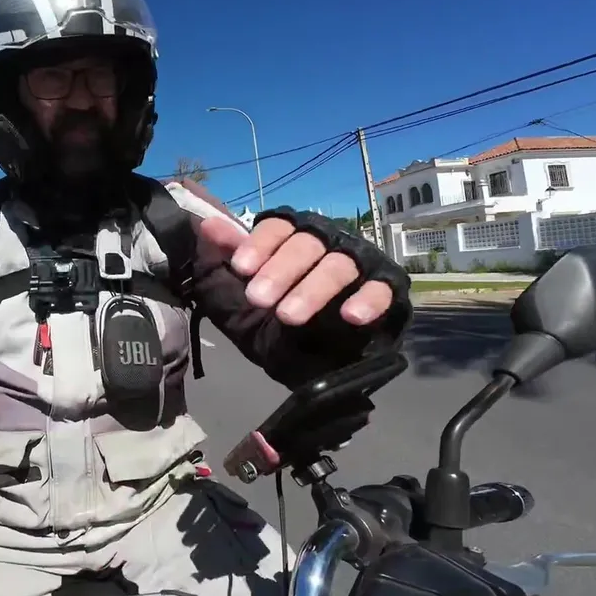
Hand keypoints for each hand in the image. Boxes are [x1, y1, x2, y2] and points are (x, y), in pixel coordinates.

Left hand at [202, 210, 404, 326]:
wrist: (309, 369)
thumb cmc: (271, 326)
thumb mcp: (237, 300)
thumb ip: (224, 263)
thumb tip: (207, 226)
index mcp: (292, 238)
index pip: (278, 226)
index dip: (259, 244)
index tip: (240, 269)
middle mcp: (329, 243)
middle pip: (307, 243)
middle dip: (280, 270)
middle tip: (258, 299)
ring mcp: (361, 264)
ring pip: (340, 265)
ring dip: (313, 289)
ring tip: (289, 317)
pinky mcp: (388, 291)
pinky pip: (382, 289)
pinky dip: (367, 299)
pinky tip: (349, 315)